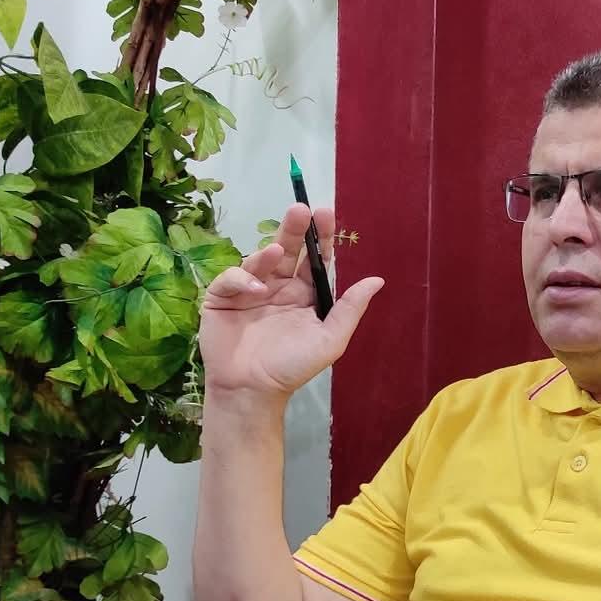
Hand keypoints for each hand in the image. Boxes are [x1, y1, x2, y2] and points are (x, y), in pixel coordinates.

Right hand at [199, 202, 383, 399]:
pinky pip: (231, 278)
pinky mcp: (222, 298)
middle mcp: (278, 286)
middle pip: (287, 249)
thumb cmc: (292, 367)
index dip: (320, 237)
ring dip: (268, 253)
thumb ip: (350, 309)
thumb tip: (378, 279)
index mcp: (303, 293)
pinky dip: (242, 279)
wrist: (252, 391)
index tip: (326, 214)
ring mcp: (248, 290)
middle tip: (301, 209)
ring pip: (259, 260)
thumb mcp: (329, 340)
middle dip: (294, 229)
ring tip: (276, 252)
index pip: (314, 259)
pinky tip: (255, 290)